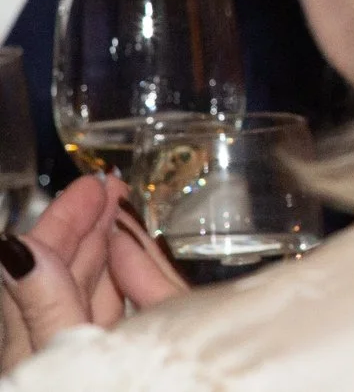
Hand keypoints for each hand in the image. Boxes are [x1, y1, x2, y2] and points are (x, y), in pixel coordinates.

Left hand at [0, 176, 185, 368]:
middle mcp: (52, 342)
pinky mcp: (110, 364)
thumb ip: (46, 303)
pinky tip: (134, 263)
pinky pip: (111, 313)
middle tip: (112, 187)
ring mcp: (80, 353)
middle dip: (87, 225)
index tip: (91, 185)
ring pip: (88, 291)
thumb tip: (15, 248)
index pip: (41, 264)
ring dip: (107, 247)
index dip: (64, 221)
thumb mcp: (68, 352)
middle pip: (63, 273)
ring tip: (124, 213)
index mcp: (33, 338)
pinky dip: (123, 280)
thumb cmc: (96, 387)